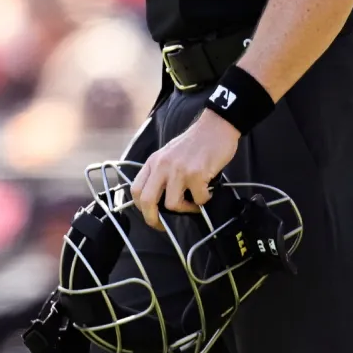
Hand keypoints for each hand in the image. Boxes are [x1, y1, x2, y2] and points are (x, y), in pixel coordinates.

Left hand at [129, 110, 240, 230]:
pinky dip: (204, 200)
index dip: (141, 208)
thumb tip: (161, 200)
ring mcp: (178, 170)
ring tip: (195, 201)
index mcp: (153, 161)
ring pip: (172, 204)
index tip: (151, 216)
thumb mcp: (169, 154)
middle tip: (163, 227)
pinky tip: (208, 190)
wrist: (216, 126)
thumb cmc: (195, 142)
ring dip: (185, 209)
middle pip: (147, 201)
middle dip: (153, 220)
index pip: (136, 189)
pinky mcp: (196, 173)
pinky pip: (198, 199)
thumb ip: (162, 172)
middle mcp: (162, 165)